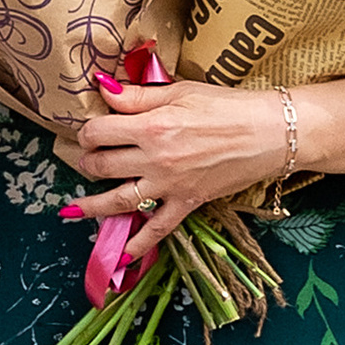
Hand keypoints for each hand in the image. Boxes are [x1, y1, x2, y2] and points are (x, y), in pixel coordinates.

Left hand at [64, 78, 284, 264]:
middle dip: (88, 161)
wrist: (270, 133)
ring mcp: (170, 185)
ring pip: (120, 200)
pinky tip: (122, 255)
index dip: (89, 130)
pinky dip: (139, 244)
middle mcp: (155, 159)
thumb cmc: (228, 106)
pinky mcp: (187, 203)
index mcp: (152, 126)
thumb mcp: (181, 92)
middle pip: (103, 165)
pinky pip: (158, 229)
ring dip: (93, 206)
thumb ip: (138, 96)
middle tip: (87, 159)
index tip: (92, 129)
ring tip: (74, 209)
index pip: (99, 131)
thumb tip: (103, 89)